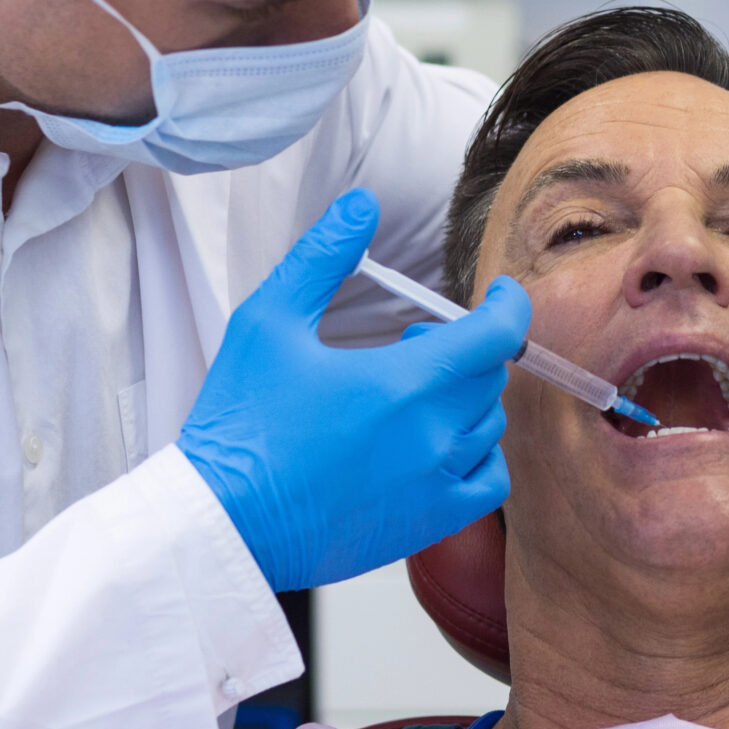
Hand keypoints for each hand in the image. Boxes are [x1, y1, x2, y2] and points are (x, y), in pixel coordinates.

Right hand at [181, 190, 525, 591]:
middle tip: (412, 343)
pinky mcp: (427, 524)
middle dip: (465, 348)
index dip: (508, 305)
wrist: (220, 523)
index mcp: (402, 384)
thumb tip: (362, 204)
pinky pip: (489, 483)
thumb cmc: (238, 424)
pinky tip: (438, 443)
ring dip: (466, 397)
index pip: (497, 335)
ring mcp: (434, 485)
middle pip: (489, 376)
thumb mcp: (268, 321)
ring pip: (488, 425)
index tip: (500, 293)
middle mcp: (432, 437)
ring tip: (414, 392)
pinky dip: (479, 454)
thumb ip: (323, 256)